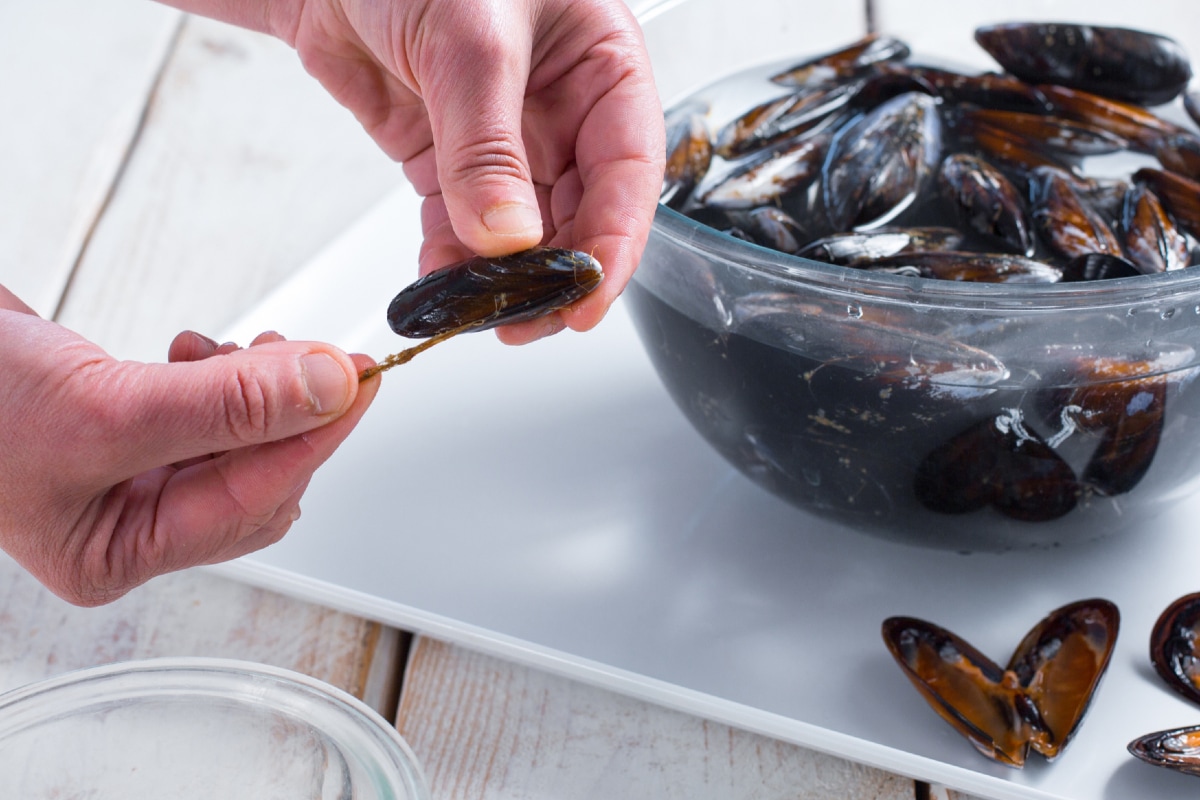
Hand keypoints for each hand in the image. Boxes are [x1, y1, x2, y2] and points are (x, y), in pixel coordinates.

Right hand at [0, 287, 376, 605]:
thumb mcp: (105, 407)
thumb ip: (225, 404)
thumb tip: (326, 388)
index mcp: (116, 553)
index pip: (253, 501)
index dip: (316, 438)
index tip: (361, 381)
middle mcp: (127, 524)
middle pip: (257, 479)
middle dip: (289, 417)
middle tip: (312, 358)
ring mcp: (128, 473)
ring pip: (240, 444)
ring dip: (259, 393)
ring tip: (240, 350)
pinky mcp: (129, 423)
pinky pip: (209, 413)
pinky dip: (222, 378)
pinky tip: (199, 350)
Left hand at [283, 0, 664, 342]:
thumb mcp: (469, 40)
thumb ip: (487, 145)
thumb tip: (508, 236)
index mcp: (601, 67)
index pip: (627, 170)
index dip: (614, 242)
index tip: (586, 297)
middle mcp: (563, 110)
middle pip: (581, 214)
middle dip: (556, 274)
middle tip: (529, 318)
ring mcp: (506, 141)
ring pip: (523, 234)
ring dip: (504, 280)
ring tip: (480, 311)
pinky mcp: (450, 162)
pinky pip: (463, 227)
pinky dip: (453, 263)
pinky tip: (443, 285)